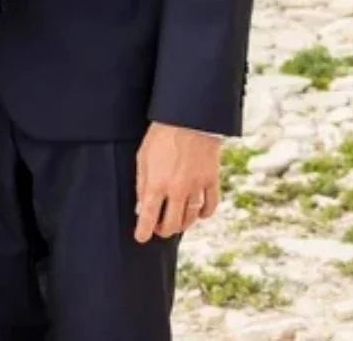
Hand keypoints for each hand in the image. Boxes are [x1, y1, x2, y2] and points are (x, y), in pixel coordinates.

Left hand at [134, 123, 221, 242]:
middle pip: (170, 225)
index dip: (143, 233)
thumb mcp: (142, 158)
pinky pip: (210, 205)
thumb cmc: (162, 134)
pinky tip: (198, 213)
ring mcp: (196, 186)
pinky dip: (204, 213)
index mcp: (156, 184)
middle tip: (159, 227)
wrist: (189, 116)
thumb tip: (141, 207)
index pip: (147, 220)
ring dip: (181, 225)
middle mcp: (177, 190)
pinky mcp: (212, 179)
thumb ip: (141, 185)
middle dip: (162, 230)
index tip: (141, 236)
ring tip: (176, 221)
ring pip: (190, 219)